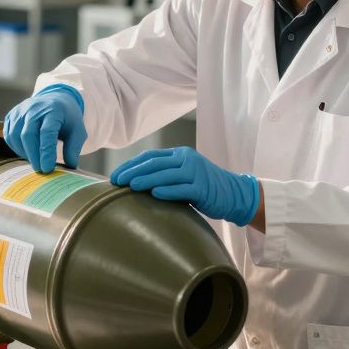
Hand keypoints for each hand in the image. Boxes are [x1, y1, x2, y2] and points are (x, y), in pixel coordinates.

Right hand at [3, 84, 87, 172]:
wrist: (54, 100)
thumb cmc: (66, 118)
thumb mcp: (77, 130)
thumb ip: (73, 147)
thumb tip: (70, 165)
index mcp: (53, 110)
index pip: (47, 132)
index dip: (46, 152)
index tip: (48, 168)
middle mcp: (34, 108)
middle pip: (28, 134)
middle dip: (33, 156)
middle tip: (41, 170)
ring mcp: (20, 110)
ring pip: (15, 136)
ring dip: (24, 153)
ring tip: (35, 160)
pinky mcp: (11, 115)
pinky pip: (9, 135)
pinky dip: (16, 147)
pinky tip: (27, 152)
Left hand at [110, 146, 259, 225]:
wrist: (233, 193)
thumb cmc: (203, 187)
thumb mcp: (183, 175)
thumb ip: (164, 175)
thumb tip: (133, 184)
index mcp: (179, 154)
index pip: (150, 157)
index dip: (131, 165)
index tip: (115, 175)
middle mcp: (187, 160)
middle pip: (155, 164)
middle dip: (133, 172)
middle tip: (116, 181)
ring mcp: (196, 173)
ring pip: (166, 175)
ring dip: (147, 180)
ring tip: (130, 186)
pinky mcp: (203, 188)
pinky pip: (183, 189)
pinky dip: (168, 191)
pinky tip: (155, 194)